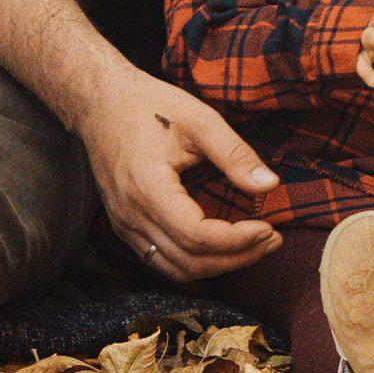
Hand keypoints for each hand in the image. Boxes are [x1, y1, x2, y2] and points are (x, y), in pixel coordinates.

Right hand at [80, 70, 279, 278]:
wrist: (101, 103)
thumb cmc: (149, 105)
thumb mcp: (200, 120)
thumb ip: (235, 155)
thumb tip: (271, 185)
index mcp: (148, 188)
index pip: (197, 236)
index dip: (238, 240)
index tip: (269, 228)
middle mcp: (131, 215)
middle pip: (190, 261)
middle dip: (238, 257)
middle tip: (272, 239)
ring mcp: (125, 225)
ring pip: (177, 269)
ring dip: (220, 265)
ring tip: (254, 246)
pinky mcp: (125, 226)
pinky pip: (162, 260)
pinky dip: (196, 262)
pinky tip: (222, 248)